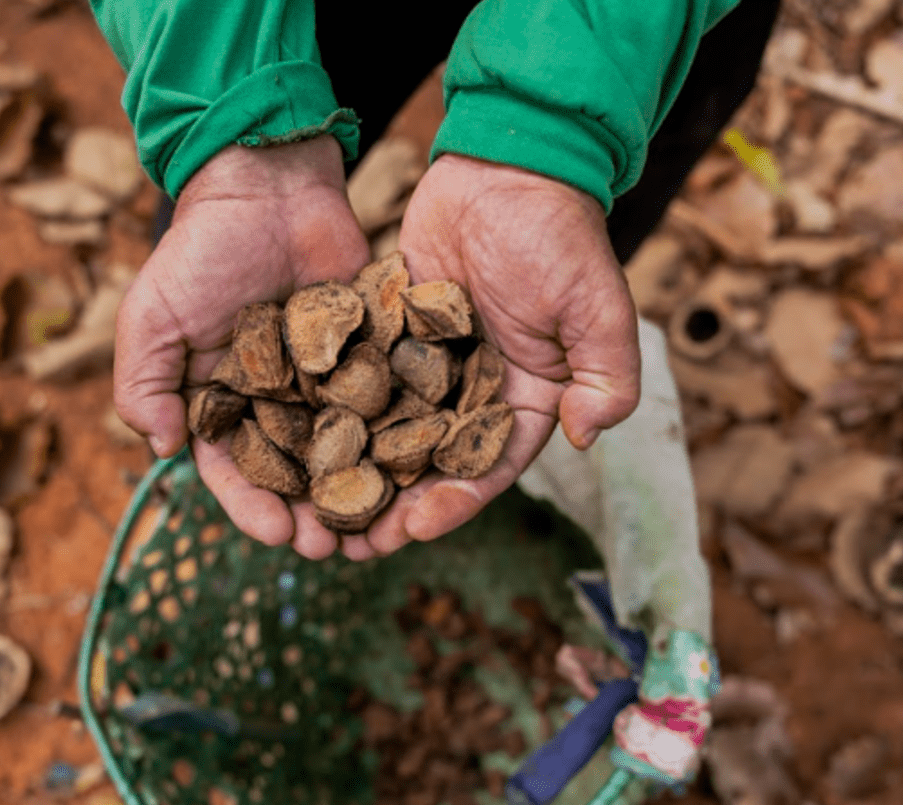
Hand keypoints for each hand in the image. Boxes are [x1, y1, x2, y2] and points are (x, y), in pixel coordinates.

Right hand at [113, 137, 370, 558]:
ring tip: (380, 525)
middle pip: (297, 476)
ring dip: (360, 492)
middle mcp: (278, 403)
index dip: (254, 509)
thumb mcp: (153, 317)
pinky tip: (417, 467)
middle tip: (336, 547)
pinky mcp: (372, 355)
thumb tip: (160, 454)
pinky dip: (401, 436)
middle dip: (313, 516)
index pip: (236, 473)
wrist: (269, 186)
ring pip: (347, 451)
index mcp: (223, 405)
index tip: (278, 535)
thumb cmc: (201, 251)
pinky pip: (389, 402)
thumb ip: (144, 385)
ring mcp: (328, 382)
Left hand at [353, 154, 641, 558]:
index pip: (489, 466)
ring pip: (385, 431)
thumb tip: (585, 436)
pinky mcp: (389, 332)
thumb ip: (605, 376)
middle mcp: (472, 391)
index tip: (416, 527)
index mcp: (525, 399)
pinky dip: (332, 410)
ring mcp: (427, 363)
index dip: (454, 501)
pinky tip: (297, 437)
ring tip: (316, 508)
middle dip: (393, 506)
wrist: (508, 163)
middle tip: (352, 543)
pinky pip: (357, 378)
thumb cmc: (561, 236)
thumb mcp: (599, 309)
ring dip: (355, 472)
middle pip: (429, 464)